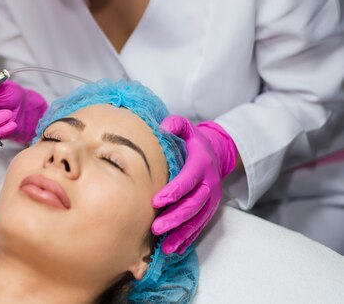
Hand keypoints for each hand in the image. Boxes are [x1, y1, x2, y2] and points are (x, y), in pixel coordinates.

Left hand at [151, 116, 236, 253]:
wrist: (217, 152)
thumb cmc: (193, 142)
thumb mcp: (187, 128)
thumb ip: (176, 124)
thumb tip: (164, 126)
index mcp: (201, 164)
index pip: (188, 180)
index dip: (173, 191)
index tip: (156, 201)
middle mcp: (209, 183)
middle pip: (193, 204)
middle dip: (175, 217)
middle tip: (156, 228)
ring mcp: (212, 198)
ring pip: (198, 219)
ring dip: (182, 234)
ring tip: (165, 246)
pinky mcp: (211, 209)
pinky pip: (201, 226)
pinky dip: (189, 239)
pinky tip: (175, 249)